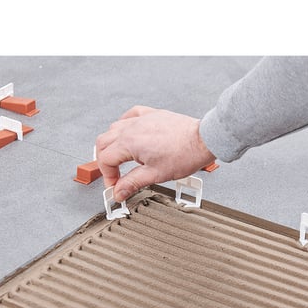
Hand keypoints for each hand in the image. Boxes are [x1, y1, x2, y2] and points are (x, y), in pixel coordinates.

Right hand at [96, 105, 214, 201]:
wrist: (203, 140)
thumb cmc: (184, 155)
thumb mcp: (154, 175)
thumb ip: (132, 183)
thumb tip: (119, 192)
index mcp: (129, 142)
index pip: (105, 159)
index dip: (108, 176)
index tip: (116, 186)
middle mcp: (132, 127)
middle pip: (103, 143)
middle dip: (106, 161)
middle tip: (115, 175)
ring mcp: (141, 119)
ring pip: (114, 128)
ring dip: (113, 144)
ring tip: (121, 158)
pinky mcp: (151, 114)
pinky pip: (130, 115)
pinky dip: (124, 125)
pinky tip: (128, 133)